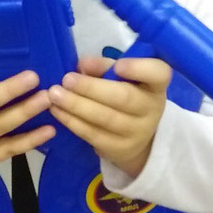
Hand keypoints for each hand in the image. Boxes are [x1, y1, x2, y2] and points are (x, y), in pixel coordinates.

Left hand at [47, 54, 170, 177]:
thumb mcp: (123, 79)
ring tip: (54, 94)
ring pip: (105, 118)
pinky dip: (72, 121)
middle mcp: (151, 109)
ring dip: (76, 105)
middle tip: (66, 79)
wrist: (138, 138)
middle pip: (123, 98)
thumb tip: (82, 64)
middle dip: (92, 88)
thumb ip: (104, 68)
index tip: (118, 65)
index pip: (158, 74)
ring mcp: (137, 132)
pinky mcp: (119, 148)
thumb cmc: (127, 95)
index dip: (140, 69)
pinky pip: (93, 134)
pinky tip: (57, 111)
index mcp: (155, 85)